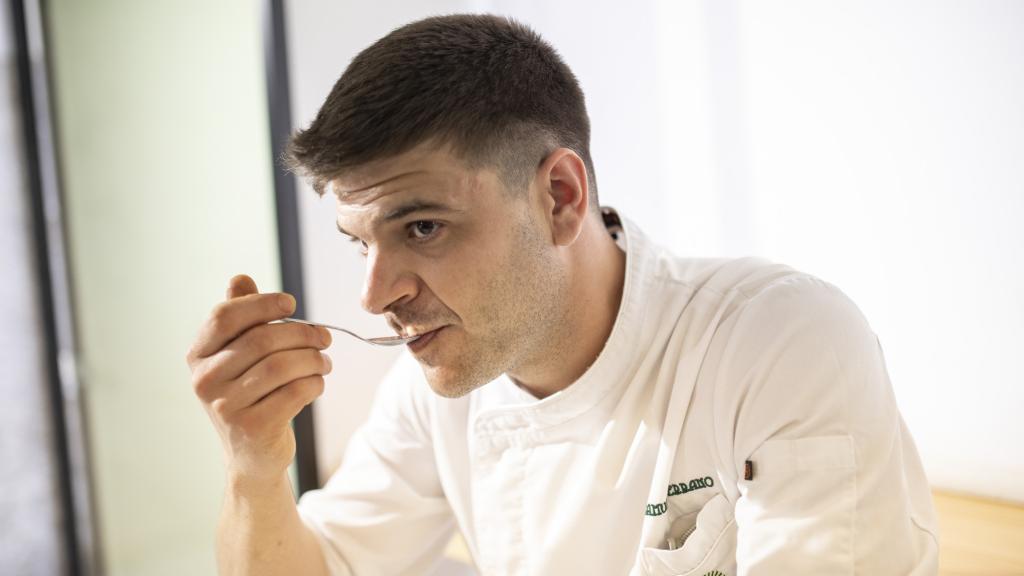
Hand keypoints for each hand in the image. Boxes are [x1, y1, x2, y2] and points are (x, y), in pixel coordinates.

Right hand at [186, 275, 332, 484]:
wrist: (252, 455)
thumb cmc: (250, 395)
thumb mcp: (239, 357)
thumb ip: (241, 318)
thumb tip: (240, 278)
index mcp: (197, 355)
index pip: (225, 316)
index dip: (261, 304)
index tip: (291, 304)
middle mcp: (204, 380)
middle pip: (260, 340)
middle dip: (302, 333)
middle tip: (325, 337)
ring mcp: (225, 407)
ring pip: (281, 366)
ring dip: (313, 359)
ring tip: (325, 361)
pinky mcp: (252, 428)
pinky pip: (294, 392)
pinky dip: (314, 383)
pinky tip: (317, 383)